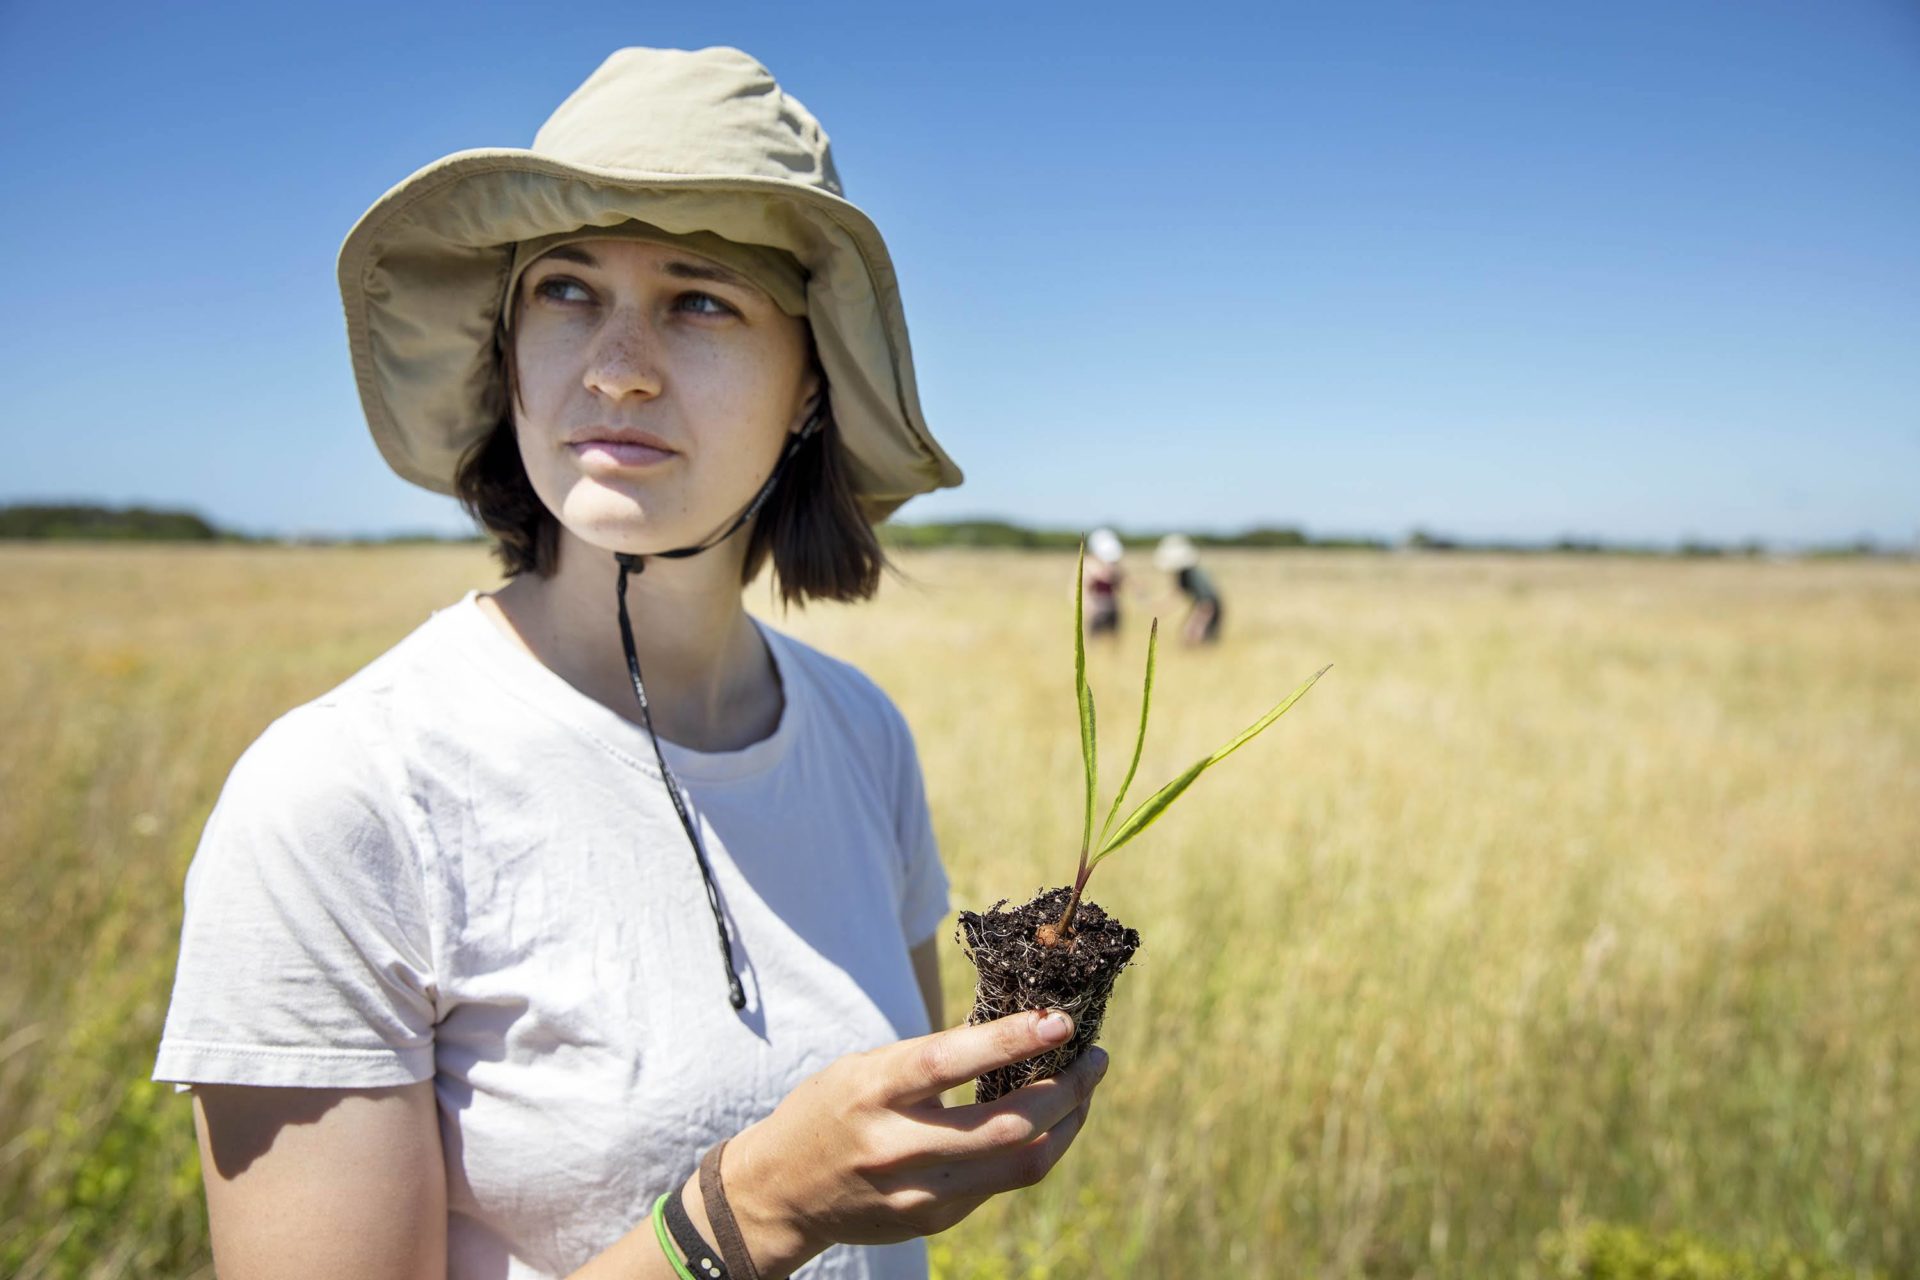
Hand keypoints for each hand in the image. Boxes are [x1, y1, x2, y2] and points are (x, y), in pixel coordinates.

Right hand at [713, 1010, 1108, 1274]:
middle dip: (1066, 1091)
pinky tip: (1046, 1122)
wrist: (780, 1193)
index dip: (1010, 1041)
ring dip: (1066, 1123)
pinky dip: (1034, 1147)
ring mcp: (917, 1193)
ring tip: (1084, 1088)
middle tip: (1093, 1058)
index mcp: (872, 1091)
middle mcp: (895, 1146)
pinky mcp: (933, 1221)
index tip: (1060, 1021)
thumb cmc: (830, 1110)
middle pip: (1006, 1127)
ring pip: (1020, 1163)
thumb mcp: (864, 1067)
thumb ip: (930, 1060)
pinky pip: (1001, 1182)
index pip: (948, 1063)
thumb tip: (1014, 1033)